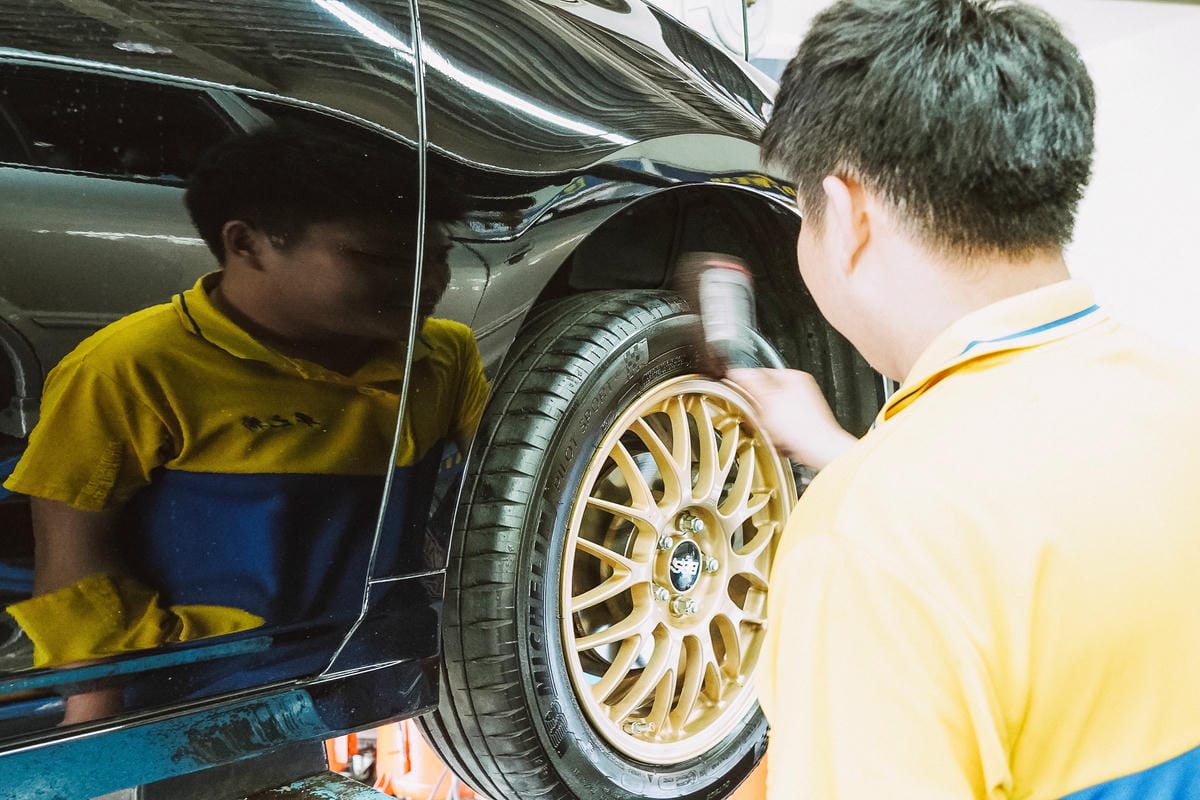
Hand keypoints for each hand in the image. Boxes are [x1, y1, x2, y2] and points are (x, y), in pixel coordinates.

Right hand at [726, 368, 857, 469]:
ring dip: (767, 425)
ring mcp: (802, 408)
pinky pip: (780, 427)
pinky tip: (780, 440)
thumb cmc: (801, 427)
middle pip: (764, 396)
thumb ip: (751, 383)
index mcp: (793, 377)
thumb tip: (737, 372)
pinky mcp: (801, 425)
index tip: (740, 398)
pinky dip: (776, 434)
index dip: (746, 388)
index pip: (759, 374)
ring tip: (772, 433)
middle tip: (760, 421)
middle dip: (759, 411)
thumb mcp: (768, 400)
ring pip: (770, 413)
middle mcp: (799, 389)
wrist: (820, 450)